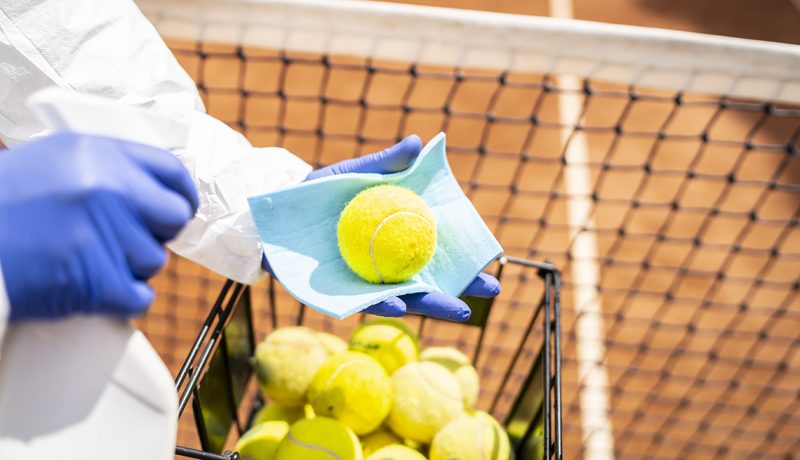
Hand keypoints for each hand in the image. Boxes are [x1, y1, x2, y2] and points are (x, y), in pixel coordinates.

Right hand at [0, 132, 197, 320]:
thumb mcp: (48, 162)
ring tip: (85, 259)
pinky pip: (139, 296)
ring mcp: (105, 234)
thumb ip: (102, 168)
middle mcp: (108, 188)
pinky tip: (91, 289)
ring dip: (129, 266)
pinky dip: (120, 300)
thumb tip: (154, 187)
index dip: (181, 193)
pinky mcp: (98, 280)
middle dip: (156, 231)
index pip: (171, 171)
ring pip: (154, 260)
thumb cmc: (1, 207)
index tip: (179, 207)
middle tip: (126, 239)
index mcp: (96, 152)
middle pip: (173, 217)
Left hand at [262, 135, 499, 320]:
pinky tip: (399, 303)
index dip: (466, 256)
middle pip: (432, 280)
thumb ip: (383, 164)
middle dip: (462, 289)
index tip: (493, 258)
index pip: (439, 248)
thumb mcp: (351, 173)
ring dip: (431, 305)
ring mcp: (367, 282)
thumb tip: (417, 142)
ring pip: (407, 298)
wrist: (274, 214)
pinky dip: (383, 303)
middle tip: (493, 291)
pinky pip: (365, 302)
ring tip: (458, 311)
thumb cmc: (316, 192)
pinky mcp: (342, 296)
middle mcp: (388, 264)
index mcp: (398, 236)